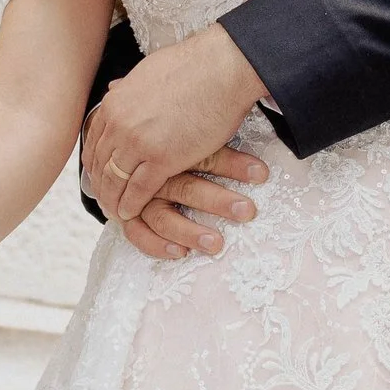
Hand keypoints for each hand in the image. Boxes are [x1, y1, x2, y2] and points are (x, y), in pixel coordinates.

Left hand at [86, 27, 268, 224]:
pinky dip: (132, 205)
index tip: (99, 175)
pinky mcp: (161, 159)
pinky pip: (138, 190)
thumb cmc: (194, 66)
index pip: (94, 141)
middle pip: (100, 164)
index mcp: (115, 102)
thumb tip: (114, 86)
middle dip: (101, 185)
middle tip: (105, 199)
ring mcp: (138, 142)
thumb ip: (128, 86)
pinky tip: (131, 214)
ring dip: (112, 200)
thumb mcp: (147, 71)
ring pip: (115, 180)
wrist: (222, 67)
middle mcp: (119, 124)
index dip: (95, 163)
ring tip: (115, 212)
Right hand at [114, 146, 270, 262]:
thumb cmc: (170, 144)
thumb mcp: (194, 135)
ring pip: (163, 217)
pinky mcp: (129, 216)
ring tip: (217, 244)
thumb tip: (260, 147)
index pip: (205, 157)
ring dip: (190, 232)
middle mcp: (156, 176)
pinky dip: (157, 245)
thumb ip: (220, 136)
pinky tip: (180, 253)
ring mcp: (141, 198)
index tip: (261, 174)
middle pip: (186, 188)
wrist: (128, 151)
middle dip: (218, 201)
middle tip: (247, 211)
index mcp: (172, 151)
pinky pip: (139, 234)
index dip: (234, 165)